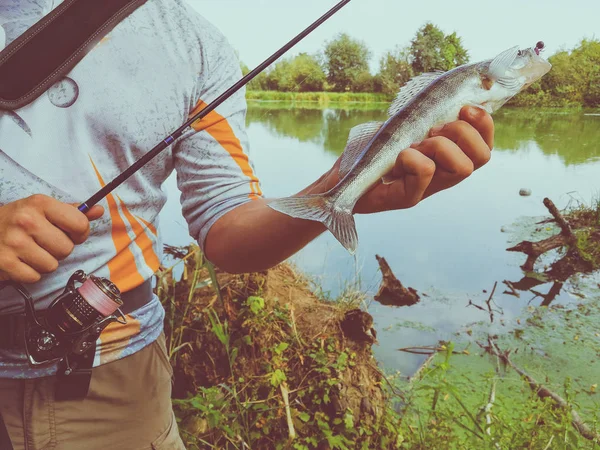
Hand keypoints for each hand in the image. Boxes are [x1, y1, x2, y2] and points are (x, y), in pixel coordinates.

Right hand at [0, 195, 103, 283]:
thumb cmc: (18, 220)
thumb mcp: (42, 209)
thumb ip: (72, 211)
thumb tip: (99, 211)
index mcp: (40, 203)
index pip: (80, 224)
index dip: (80, 233)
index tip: (70, 233)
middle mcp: (27, 220)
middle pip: (67, 248)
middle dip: (59, 249)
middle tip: (44, 243)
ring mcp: (14, 242)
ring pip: (52, 265)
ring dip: (45, 262)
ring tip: (31, 251)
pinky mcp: (5, 262)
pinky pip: (35, 277)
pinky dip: (30, 273)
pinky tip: (21, 260)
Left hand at [318, 106, 493, 213]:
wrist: (339, 180)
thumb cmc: (369, 152)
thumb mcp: (399, 125)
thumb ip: (423, 112)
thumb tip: (446, 87)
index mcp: (447, 159)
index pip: (485, 146)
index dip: (484, 124)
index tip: (464, 107)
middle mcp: (443, 176)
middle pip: (482, 157)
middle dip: (463, 132)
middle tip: (432, 130)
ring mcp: (427, 189)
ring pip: (462, 168)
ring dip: (440, 146)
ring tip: (415, 144)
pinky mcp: (408, 198)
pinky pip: (425, 173)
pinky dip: (413, 158)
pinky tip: (398, 157)